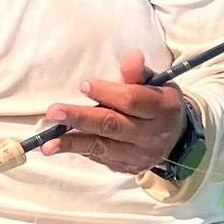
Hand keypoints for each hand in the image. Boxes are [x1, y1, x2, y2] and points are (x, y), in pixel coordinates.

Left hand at [40, 50, 186, 174]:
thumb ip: (138, 72)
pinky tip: (60, 145)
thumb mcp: (156, 84)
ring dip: (72, 142)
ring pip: (102, 146)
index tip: (83, 85)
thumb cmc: (158, 103)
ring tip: (48, 143)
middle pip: (112, 125)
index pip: (132, 101)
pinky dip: (80, 150)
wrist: (176, 138)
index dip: (107, 93)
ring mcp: (139, 154)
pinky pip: (100, 157)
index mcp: (162, 108)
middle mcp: (151, 134)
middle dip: (81, 118)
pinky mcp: (127, 166)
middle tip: (54, 111)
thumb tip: (131, 56)